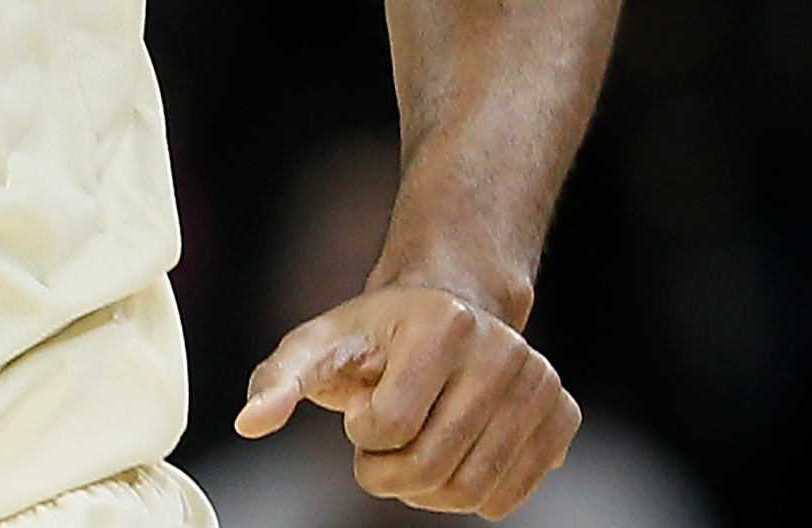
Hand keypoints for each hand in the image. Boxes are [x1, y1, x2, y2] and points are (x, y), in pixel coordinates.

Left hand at [232, 286, 580, 516]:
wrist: (448, 312)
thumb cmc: (374, 336)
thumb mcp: (318, 346)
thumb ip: (278, 381)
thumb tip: (248, 423)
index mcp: (442, 322)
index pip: (389, 426)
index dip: (364, 434)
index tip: (364, 408)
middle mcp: (504, 348)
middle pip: (432, 464)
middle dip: (390, 473)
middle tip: (383, 447)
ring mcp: (540, 382)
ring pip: (471, 489)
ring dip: (428, 491)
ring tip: (417, 450)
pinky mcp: (563, 415)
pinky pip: (508, 498)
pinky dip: (471, 497)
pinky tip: (456, 456)